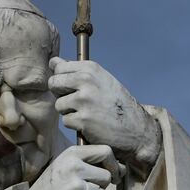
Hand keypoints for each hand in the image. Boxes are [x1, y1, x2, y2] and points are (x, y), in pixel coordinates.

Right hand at [14, 144, 119, 189]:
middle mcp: (73, 168)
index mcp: (70, 155)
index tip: (112, 175)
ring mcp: (76, 187)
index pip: (105, 151)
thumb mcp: (62, 171)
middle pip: (106, 177)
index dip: (113, 165)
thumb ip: (87, 165)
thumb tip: (121, 168)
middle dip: (98, 189)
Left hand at [48, 57, 161, 174]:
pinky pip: (66, 120)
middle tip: (77, 101)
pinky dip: (76, 124)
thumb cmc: (116, 103)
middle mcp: (87, 81)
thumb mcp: (101, 80)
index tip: (71, 86)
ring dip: (69, 111)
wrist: (136, 128)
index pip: (58, 67)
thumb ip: (77, 70)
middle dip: (60, 94)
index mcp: (91, 69)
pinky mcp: (82, 119)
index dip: (61, 79)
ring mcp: (84, 101)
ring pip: (59, 104)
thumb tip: (54, 61)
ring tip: (87, 113)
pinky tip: (90, 123)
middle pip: (54, 84)